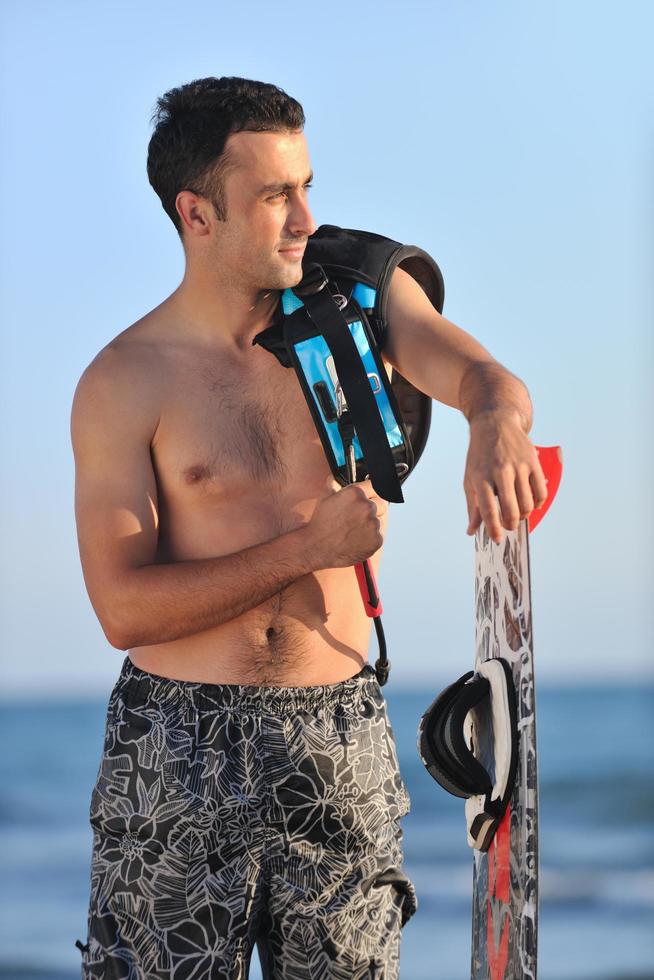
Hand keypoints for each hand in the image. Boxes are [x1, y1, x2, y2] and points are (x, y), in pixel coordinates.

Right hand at [304, 480, 387, 568]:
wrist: (317, 548)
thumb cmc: (320, 523)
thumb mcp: (324, 498)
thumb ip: (332, 483)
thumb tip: (333, 477)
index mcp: (356, 493)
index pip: (374, 486)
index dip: (371, 492)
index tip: (369, 497)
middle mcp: (367, 506)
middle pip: (381, 503)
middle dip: (372, 509)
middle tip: (358, 518)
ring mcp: (373, 524)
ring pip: (379, 521)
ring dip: (370, 524)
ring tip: (353, 531)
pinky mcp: (377, 539)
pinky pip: (378, 536)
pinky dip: (370, 539)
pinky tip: (356, 540)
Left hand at [463, 409, 547, 543]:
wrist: (495, 423)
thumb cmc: (480, 454)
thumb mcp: (470, 477)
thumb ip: (473, 505)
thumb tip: (472, 530)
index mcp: (481, 476)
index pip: (488, 509)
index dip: (494, 528)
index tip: (497, 538)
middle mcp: (500, 471)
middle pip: (511, 509)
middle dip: (511, 524)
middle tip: (508, 525)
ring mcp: (518, 466)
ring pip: (528, 503)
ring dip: (524, 514)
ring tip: (518, 513)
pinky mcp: (533, 462)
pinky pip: (540, 491)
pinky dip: (538, 503)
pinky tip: (531, 503)